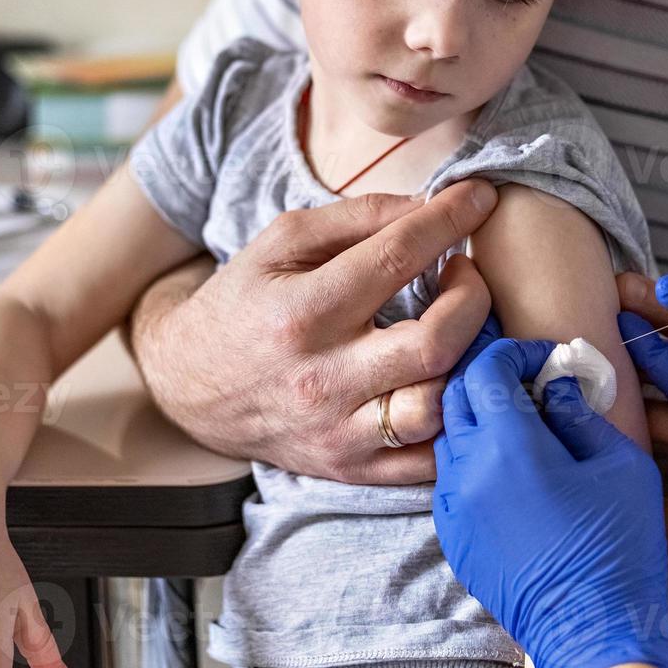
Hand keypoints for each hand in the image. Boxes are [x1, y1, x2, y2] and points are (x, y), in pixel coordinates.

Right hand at [132, 180, 497, 484]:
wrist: (188, 386)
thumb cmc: (244, 302)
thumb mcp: (281, 242)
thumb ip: (357, 217)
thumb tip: (431, 204)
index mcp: (302, 312)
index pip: (395, 257)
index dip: (449, 219)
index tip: (480, 198)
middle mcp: (322, 378)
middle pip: (435, 344)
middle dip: (473, 296)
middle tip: (465, 272)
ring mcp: (339, 432)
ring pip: (439, 408)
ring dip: (471, 360)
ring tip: (462, 328)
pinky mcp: (350, 469)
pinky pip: (429, 461)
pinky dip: (458, 420)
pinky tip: (455, 380)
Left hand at [434, 339, 667, 667]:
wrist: (592, 631)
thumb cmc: (618, 548)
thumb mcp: (619, 465)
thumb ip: (580, 414)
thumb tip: (556, 384)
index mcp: (509, 445)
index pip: (486, 368)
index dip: (515, 351)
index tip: (545, 358)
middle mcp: (468, 470)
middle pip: (457, 394)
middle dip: (491, 377)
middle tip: (530, 383)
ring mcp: (453, 506)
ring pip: (450, 436)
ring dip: (479, 419)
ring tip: (522, 429)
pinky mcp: (453, 536)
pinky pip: (449, 479)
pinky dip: (473, 460)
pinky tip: (510, 472)